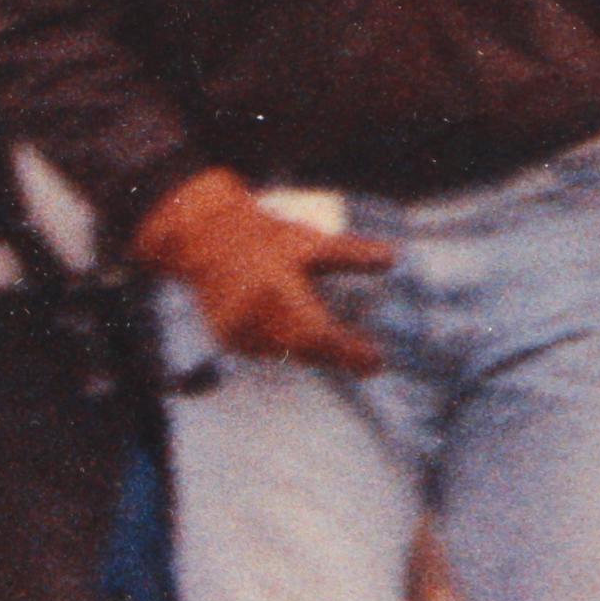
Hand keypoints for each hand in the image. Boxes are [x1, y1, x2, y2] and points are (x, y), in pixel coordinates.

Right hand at [131, 170, 394, 376]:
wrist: (207, 241)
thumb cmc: (264, 239)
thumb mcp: (310, 242)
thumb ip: (350, 254)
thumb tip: (392, 258)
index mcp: (278, 291)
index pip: (319, 334)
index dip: (349, 351)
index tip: (377, 361)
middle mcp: (255, 316)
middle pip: (305, 349)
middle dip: (335, 352)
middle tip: (364, 356)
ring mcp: (238, 331)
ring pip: (287, 353)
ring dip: (311, 349)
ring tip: (327, 337)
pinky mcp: (228, 339)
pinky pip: (266, 351)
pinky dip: (285, 345)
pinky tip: (289, 328)